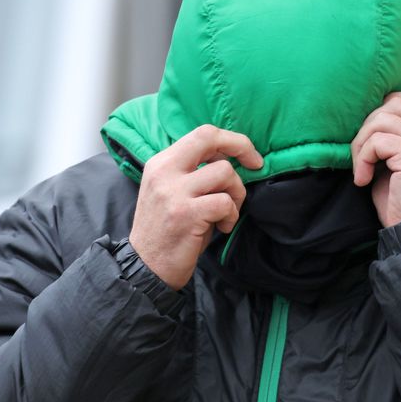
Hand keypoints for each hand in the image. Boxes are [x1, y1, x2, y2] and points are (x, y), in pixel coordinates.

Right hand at [129, 124, 263, 289]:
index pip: (201, 134)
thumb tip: (231, 158)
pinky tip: (222, 227)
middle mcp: (164, 171)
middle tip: (255, 165)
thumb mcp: (172, 192)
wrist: (145, 267)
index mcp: (161, 163)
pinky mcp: (186, 214)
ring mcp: (174, 192)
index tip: (248, 155)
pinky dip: (231, 215)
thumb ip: (195, 173)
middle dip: (241, 148)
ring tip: (227, 213)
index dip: (231, 140)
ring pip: (225, 172)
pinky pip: (225, 202)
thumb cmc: (167, 231)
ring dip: (236, 194)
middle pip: (210, 138)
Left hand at [351, 91, 400, 227]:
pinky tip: (363, 180)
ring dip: (361, 144)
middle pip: (393, 105)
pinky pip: (377, 142)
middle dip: (367, 127)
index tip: (373, 132)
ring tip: (361, 170)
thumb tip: (365, 124)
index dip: (388, 105)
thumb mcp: (400, 168)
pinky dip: (363, 159)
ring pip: (382, 120)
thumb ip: (392, 143)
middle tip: (360, 157)